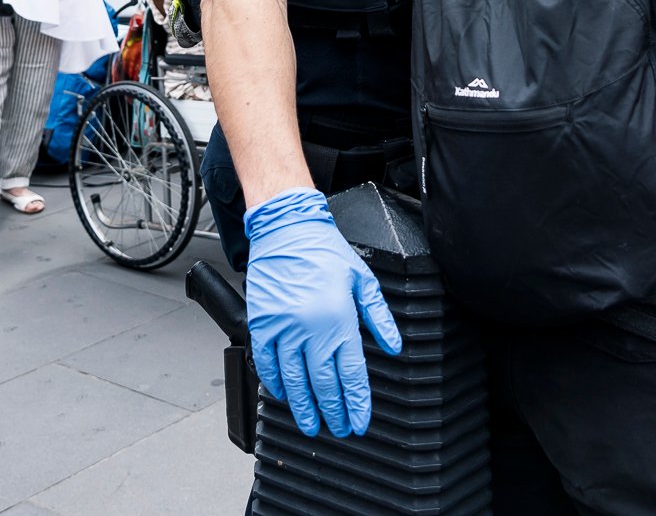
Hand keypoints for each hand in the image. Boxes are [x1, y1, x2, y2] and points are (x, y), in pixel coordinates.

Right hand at [243, 188, 401, 437]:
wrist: (286, 228)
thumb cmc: (323, 251)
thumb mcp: (363, 280)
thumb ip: (379, 317)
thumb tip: (394, 346)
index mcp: (339, 319)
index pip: (351, 373)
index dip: (356, 402)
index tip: (358, 421)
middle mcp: (310, 328)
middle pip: (322, 384)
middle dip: (332, 412)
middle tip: (338, 428)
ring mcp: (283, 328)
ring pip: (293, 381)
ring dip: (303, 407)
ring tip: (311, 424)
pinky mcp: (261, 325)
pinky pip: (266, 363)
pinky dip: (275, 384)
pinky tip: (284, 395)